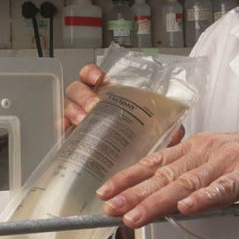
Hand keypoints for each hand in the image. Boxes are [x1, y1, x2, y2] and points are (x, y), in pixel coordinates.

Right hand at [63, 62, 185, 142]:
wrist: (124, 167)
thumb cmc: (135, 138)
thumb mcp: (153, 130)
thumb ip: (166, 128)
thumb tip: (178, 133)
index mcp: (106, 93)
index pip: (91, 74)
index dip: (91, 72)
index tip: (99, 77)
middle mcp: (88, 101)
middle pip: (76, 88)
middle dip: (84, 94)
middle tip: (94, 105)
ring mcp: (77, 118)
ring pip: (67, 105)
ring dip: (73, 111)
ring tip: (84, 121)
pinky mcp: (71, 136)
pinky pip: (61, 129)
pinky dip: (62, 129)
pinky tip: (67, 133)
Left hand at [96, 130, 238, 227]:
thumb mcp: (223, 164)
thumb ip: (197, 177)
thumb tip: (166, 199)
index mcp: (201, 147)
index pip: (157, 162)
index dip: (129, 177)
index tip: (105, 191)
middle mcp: (210, 150)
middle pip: (165, 174)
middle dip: (134, 192)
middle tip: (109, 207)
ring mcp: (231, 160)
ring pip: (188, 183)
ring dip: (159, 201)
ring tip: (136, 215)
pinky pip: (225, 188)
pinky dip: (205, 198)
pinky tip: (186, 209)